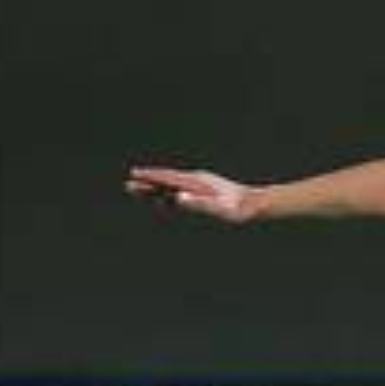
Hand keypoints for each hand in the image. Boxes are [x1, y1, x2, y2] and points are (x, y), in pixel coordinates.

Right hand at [125, 166, 258, 222]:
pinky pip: (183, 190)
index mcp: (197, 183)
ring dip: (158, 186)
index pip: (169, 178)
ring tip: (141, 189)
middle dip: (149, 182)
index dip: (151, 178)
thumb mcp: (217, 208)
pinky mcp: (206, 191)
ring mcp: (202, 184)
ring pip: (175, 184)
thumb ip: (197, 203)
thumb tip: (177, 197)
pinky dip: (170, 192)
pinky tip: (166, 196)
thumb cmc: (236, 210)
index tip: (135, 176)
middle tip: (129, 183)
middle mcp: (197, 180)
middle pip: (169, 180)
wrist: (255, 205)